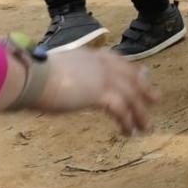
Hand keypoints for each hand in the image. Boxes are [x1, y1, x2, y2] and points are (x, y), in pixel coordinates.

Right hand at [32, 47, 158, 135]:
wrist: (32, 77)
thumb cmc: (34, 76)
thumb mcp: (55, 69)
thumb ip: (67, 73)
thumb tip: (61, 81)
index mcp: (91, 55)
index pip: (118, 61)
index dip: (130, 71)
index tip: (141, 76)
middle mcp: (102, 63)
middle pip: (131, 77)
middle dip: (144, 89)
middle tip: (155, 100)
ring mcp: (104, 77)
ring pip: (131, 96)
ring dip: (140, 113)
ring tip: (147, 126)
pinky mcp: (102, 94)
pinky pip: (122, 110)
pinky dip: (128, 122)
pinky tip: (130, 132)